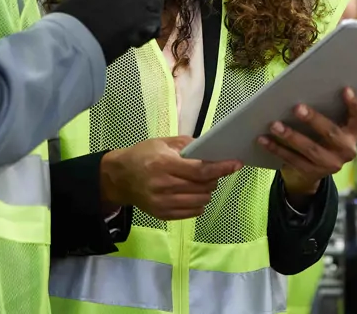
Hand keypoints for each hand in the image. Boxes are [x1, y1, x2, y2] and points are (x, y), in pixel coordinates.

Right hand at [53, 0, 165, 64]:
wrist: (69, 40)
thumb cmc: (66, 26)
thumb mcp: (82, 0)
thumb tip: (112, 3)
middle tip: (154, 7)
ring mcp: (131, 1)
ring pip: (155, 2)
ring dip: (153, 14)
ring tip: (145, 27)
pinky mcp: (138, 19)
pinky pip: (154, 22)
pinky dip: (150, 31)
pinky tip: (139, 40)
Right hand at [100, 136, 241, 220]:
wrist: (119, 177)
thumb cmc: (143, 155)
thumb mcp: (164, 142)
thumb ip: (189, 145)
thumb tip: (212, 150)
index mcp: (165, 164)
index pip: (201, 170)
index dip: (221, 168)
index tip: (236, 164)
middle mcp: (164, 186)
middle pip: (203, 187)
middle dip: (214, 178)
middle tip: (213, 171)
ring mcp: (162, 203)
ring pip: (200, 201)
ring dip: (207, 191)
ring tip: (201, 182)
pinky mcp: (162, 214)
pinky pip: (192, 212)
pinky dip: (199, 203)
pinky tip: (194, 193)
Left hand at [259, 87, 356, 203]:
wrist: (319, 168)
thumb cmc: (324, 135)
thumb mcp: (334, 122)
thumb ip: (329, 107)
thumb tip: (309, 80)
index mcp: (353, 132)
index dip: (353, 104)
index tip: (345, 89)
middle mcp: (346, 149)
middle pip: (331, 133)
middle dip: (313, 120)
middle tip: (297, 108)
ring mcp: (331, 164)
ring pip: (310, 149)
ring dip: (291, 136)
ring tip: (274, 125)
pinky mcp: (313, 172)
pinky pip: (293, 160)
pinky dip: (277, 149)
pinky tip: (264, 140)